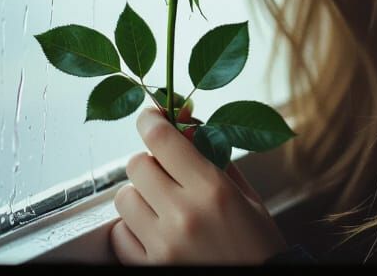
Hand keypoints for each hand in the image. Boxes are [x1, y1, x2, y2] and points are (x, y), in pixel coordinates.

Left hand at [110, 105, 289, 264]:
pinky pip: (119, 235)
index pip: (161, 139)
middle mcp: (183, 214)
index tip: (151, 117)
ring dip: (139, 194)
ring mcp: (163, 245)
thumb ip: (212, 153)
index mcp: (211, 188)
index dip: (150, 120)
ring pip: (124, 198)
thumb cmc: (256, 242)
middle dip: (150, 160)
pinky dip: (131, 228)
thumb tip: (182, 122)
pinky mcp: (150, 268)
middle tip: (167, 170)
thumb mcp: (244, 192)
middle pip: (136, 165)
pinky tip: (153, 229)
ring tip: (160, 204)